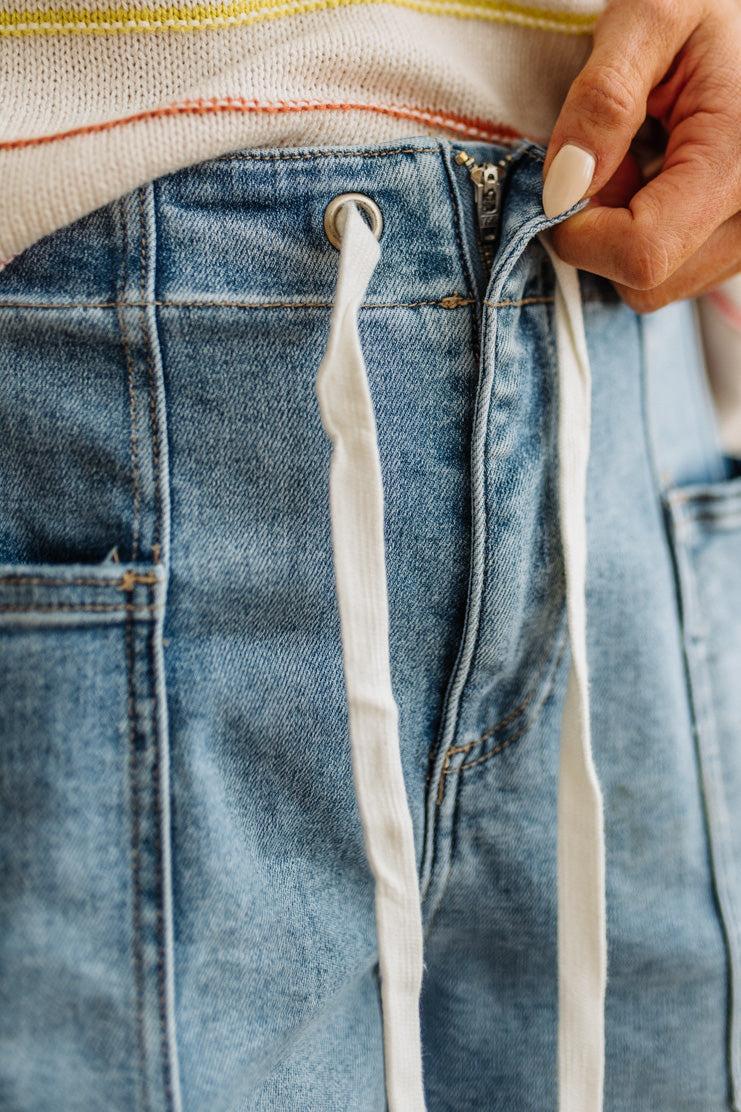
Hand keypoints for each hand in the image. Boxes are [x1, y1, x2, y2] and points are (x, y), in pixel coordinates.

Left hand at [541, 0, 740, 312]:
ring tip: (643, 158)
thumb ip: (602, 100)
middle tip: (612, 156)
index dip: (581, 232)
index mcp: (738, 161)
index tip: (565, 181)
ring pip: (657, 285)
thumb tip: (562, 188)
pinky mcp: (739, 243)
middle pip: (645, 282)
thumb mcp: (650, 16)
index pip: (641, 254)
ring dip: (624, 234)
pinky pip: (676, 271)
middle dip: (602, 232)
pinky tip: (662, 176)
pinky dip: (650, 232)